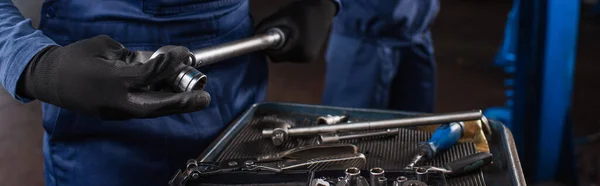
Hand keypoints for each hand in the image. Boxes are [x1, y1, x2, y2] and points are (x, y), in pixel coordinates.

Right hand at [18, 35, 210, 119]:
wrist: (49, 80)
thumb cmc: (76, 58)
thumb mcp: (103, 47)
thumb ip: (130, 56)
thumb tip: (151, 61)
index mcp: (111, 80)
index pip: (148, 75)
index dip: (169, 65)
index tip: (184, 54)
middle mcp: (115, 101)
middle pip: (154, 106)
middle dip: (181, 103)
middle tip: (205, 98)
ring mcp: (114, 111)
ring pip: (150, 111)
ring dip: (174, 106)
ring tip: (197, 100)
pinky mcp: (114, 114)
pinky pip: (141, 110)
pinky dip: (159, 104)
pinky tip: (175, 96)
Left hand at [256, 0, 337, 62]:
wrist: (322, 9)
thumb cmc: (303, 11)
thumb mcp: (281, 16)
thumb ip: (266, 26)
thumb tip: (254, 35)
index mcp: (301, 50)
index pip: (274, 55)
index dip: (267, 46)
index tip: (264, 36)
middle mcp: (306, 58)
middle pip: (279, 57)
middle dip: (274, 46)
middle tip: (276, 31)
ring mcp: (309, 58)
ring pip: (285, 57)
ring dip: (282, 46)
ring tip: (287, 31)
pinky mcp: (310, 56)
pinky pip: (292, 55)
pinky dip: (289, 47)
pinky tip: (293, 36)